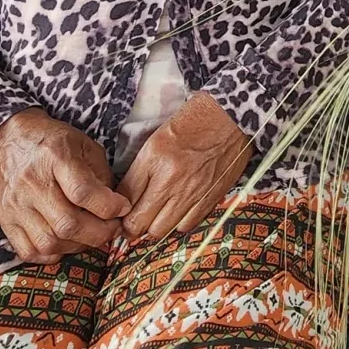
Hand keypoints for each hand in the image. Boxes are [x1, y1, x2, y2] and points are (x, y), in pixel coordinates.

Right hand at [0, 108, 129, 263]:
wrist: (12, 142)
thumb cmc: (55, 143)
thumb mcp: (85, 145)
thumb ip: (102, 175)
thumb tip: (116, 207)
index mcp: (55, 157)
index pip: (82, 192)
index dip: (108, 207)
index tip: (123, 208)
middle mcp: (32, 183)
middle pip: (67, 224)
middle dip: (99, 234)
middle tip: (113, 228)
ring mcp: (16, 205)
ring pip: (49, 242)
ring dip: (78, 246)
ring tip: (91, 235)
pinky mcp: (6, 221)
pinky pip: (29, 252)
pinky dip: (52, 254)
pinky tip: (66, 242)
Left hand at [118, 92, 251, 241]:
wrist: (230, 117)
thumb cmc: (192, 122)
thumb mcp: (157, 139)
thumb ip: (140, 170)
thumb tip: (126, 197)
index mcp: (154, 158)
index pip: (125, 198)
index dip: (118, 209)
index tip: (119, 213)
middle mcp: (171, 179)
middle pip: (139, 222)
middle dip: (131, 226)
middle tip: (133, 221)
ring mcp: (191, 192)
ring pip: (160, 231)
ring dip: (153, 228)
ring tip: (154, 219)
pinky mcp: (209, 198)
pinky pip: (185, 227)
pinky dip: (177, 225)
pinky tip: (177, 213)